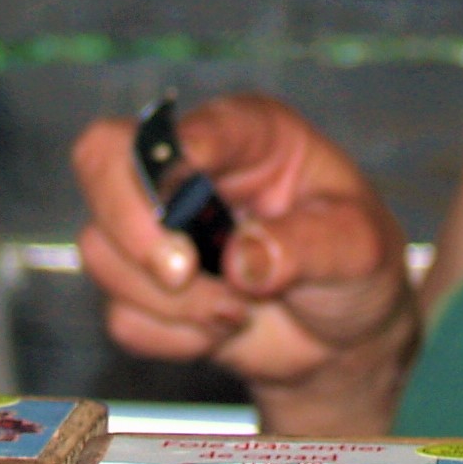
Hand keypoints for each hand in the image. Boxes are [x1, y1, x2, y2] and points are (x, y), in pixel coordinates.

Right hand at [73, 96, 416, 419]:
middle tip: (185, 275)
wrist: (344, 335)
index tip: (180, 204)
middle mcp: (194, 167)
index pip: (180, 125)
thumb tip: (242, 259)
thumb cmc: (357, 266)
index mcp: (250, 133)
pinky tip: (221, 327)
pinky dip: (171, 338)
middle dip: (136, 232)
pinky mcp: (143, 284)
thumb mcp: (358, 247)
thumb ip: (307, 246)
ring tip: (239, 309)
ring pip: (104, 250)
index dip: (163, 162)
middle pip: (104, 160)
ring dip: (172, 302)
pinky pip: (121, 315)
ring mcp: (160, 224)